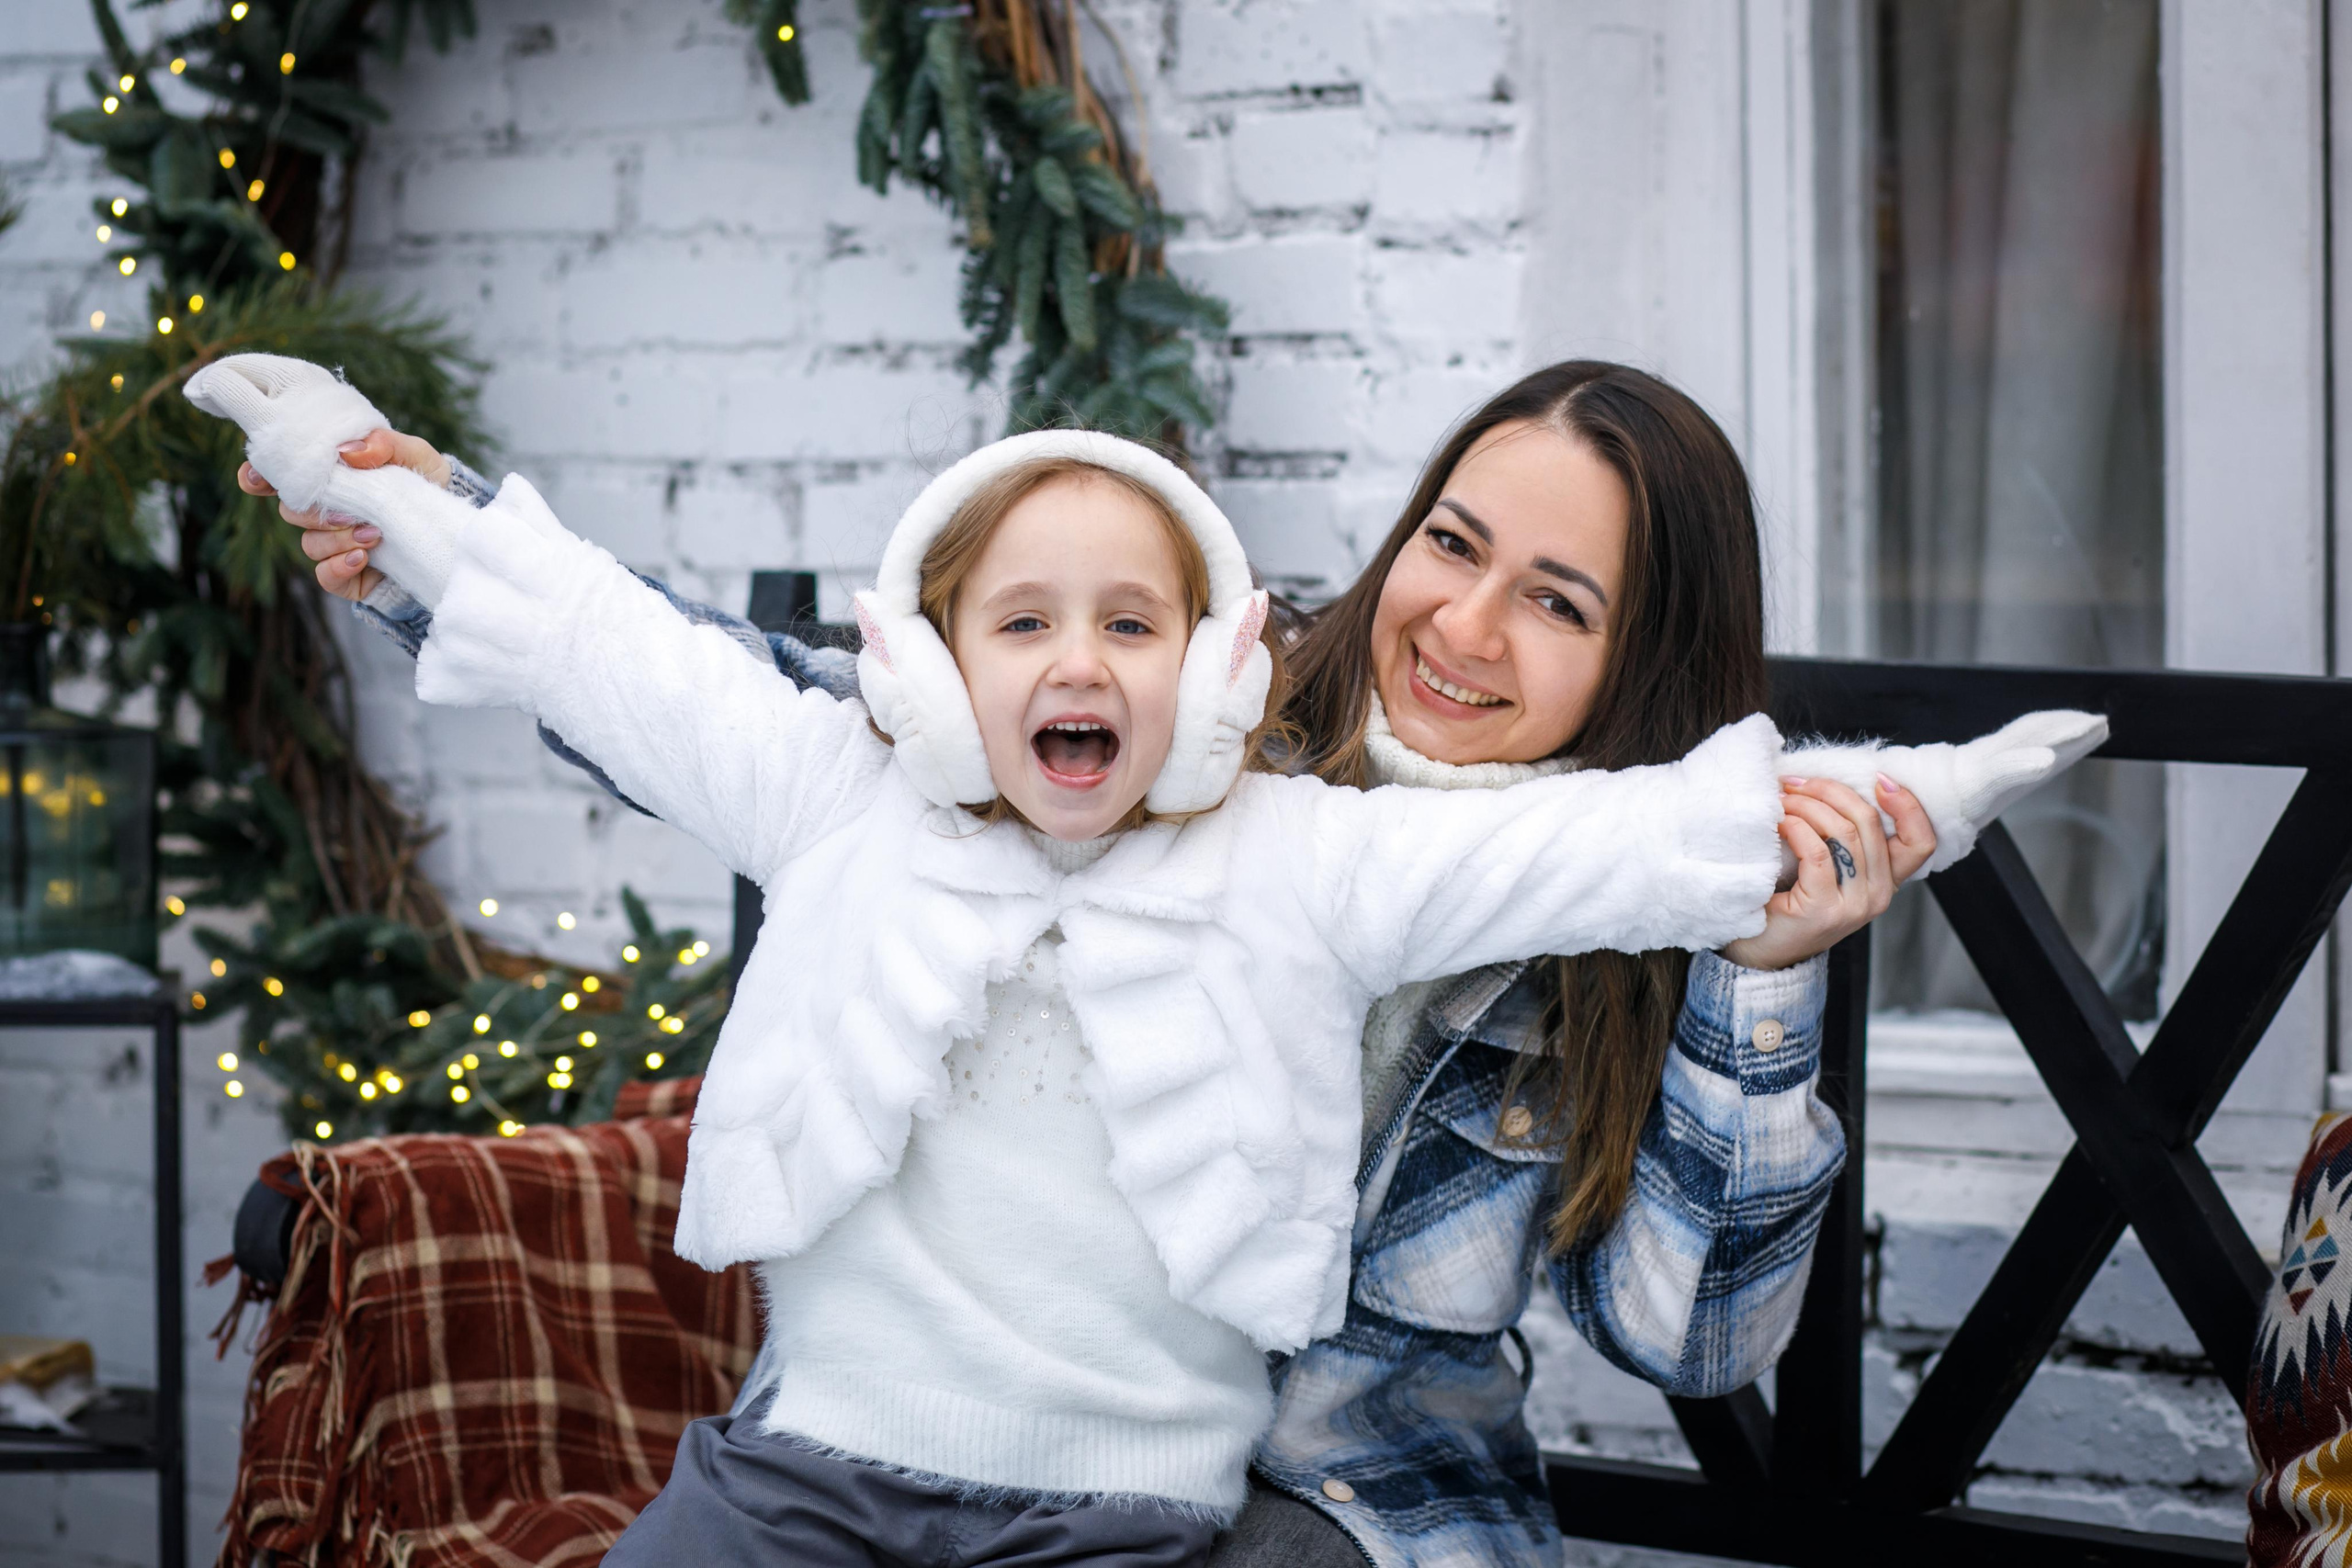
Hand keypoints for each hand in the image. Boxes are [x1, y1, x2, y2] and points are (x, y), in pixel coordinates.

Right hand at [238, 428, 448, 602]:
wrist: (452, 528)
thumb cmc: (425, 482)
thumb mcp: (415, 455)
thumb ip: (386, 444)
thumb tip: (348, 452)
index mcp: (329, 478)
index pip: (278, 475)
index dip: (257, 477)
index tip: (257, 479)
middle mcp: (324, 511)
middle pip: (291, 511)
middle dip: (315, 512)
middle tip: (350, 512)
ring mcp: (333, 544)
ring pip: (309, 543)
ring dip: (337, 539)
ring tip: (374, 535)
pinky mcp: (348, 574)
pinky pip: (325, 575)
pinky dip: (339, 566)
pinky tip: (363, 558)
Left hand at [1718, 775, 1937, 971]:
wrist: (1759, 950)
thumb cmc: (1787, 902)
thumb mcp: (1829, 869)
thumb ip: (1844, 839)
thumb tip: (1833, 785)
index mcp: (1887, 881)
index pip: (1921, 841)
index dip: (1908, 805)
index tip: (1878, 779)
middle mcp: (1879, 894)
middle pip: (1871, 823)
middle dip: (1831, 791)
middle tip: (1798, 783)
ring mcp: (1854, 905)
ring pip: (1845, 833)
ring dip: (1809, 806)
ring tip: (1784, 800)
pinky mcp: (1823, 909)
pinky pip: (1817, 853)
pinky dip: (1797, 828)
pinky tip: (1781, 823)